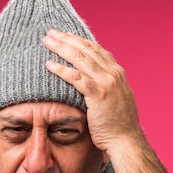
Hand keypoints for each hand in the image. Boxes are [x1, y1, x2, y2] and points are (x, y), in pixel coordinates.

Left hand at [42, 29, 141, 153]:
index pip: (96, 49)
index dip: (79, 40)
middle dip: (67, 39)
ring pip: (81, 59)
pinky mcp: (98, 94)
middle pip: (86, 49)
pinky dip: (61, 70)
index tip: (64, 35)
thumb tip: (93, 82)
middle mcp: (113, 73)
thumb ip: (105, 87)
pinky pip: (76, 78)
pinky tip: (49, 65)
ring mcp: (107, 83)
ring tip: (47, 42)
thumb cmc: (118, 125)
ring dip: (62, 48)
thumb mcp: (115, 99)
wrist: (125, 140)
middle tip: (50, 33)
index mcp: (117, 73)